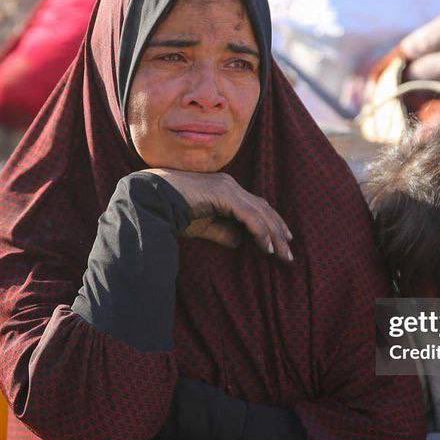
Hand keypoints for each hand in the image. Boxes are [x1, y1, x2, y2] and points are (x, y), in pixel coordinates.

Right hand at [144, 169, 292, 260]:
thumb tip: (239, 242)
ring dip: (273, 234)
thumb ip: (222, 232)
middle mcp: (230, 185)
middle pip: (263, 208)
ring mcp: (228, 187)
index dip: (270, 223)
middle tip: (288, 252)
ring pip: (260, 212)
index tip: (281, 241)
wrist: (151, 199)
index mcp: (225, 189)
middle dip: (278, 230)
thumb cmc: (172, 212)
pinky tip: (267, 247)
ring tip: (282, 254)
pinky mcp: (224, 195)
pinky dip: (261, 232)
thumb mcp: (202, 226)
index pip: (256, 206)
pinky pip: (250, 216)